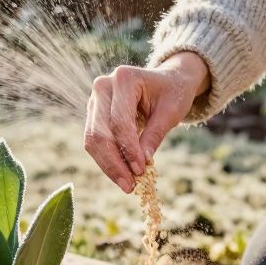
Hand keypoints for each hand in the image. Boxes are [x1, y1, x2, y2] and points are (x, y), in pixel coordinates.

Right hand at [85, 52, 209, 192]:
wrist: (168, 80)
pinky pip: (95, 140)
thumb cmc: (173, 93)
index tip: (142, 170)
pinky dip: (107, 159)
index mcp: (124, 78)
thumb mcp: (171, 112)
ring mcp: (95, 99)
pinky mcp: (94, 112)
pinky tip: (121, 174)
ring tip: (126, 185)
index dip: (129, 149)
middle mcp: (103, 86)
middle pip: (100, 132)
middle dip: (114, 163)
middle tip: (129, 186)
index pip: (119, 122)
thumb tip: (141, 165)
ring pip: (92, 139)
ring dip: (108, 165)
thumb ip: (154, 135)